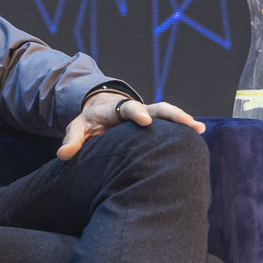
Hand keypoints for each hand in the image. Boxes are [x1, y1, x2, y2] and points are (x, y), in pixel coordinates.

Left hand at [57, 95, 205, 160]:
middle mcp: (136, 110)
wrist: (99, 112)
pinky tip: (199, 135)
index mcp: (116, 110)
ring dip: (183, 120)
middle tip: (186, 122)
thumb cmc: (89, 122)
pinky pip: (170, 124)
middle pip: (156, 108)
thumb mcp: (77, 128)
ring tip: (199, 128)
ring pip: (167, 114)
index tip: (146, 121)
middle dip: (171, 114)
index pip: (128, 109)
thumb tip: (63, 155)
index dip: (136, 113)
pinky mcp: (155, 125)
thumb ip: (72, 141)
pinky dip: (183, 127)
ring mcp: (148, 116)